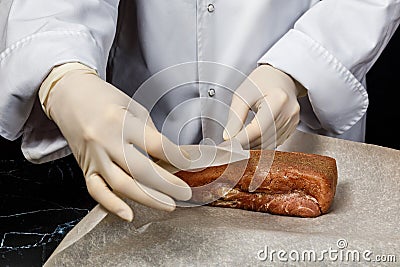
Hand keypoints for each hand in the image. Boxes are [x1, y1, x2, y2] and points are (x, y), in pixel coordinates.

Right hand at [41, 65, 191, 220]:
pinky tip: (128, 214)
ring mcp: (94, 156)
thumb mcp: (133, 107)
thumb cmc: (103, 98)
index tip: (189, 163)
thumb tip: (171, 155)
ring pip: (122, 184)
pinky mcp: (85, 167)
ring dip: (148, 198)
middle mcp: (106, 140)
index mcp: (121, 121)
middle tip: (184, 192)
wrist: (68, 95)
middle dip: (167, 184)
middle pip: (141, 170)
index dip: (177, 157)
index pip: (156, 145)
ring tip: (168, 204)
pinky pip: (97, 190)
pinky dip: (112, 205)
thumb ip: (150, 133)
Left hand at [223, 65, 305, 148]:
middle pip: (263, 138)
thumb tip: (228, 137)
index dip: (241, 140)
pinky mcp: (292, 126)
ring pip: (269, 144)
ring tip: (238, 142)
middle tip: (229, 145)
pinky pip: (275, 142)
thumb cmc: (261, 82)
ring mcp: (292, 121)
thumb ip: (235, 117)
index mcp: (278, 100)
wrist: (281, 76)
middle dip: (244, 145)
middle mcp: (289, 112)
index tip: (227, 145)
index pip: (257, 129)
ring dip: (252, 146)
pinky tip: (251, 140)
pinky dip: (261, 144)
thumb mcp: (243, 95)